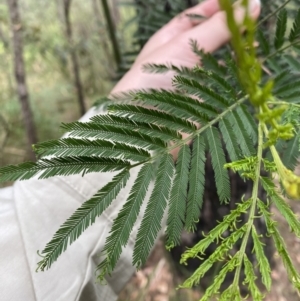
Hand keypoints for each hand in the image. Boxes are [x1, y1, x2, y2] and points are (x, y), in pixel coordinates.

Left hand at [112, 0, 260, 93]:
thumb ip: (217, 27)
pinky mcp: (201, 96)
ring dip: (236, 52)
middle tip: (255, 20)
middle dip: (231, 29)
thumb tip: (250, 6)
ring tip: (256, 45)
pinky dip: (235, 75)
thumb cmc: (152, 78)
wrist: (144, 119)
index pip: (196, 15)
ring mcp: (192, 76)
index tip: (241, 1)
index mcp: (171, 38)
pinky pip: (221, 82)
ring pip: (218, 59)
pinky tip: (248, 69)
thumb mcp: (184, 45)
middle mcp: (182, 55)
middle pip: (210, 36)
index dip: (218, 7)